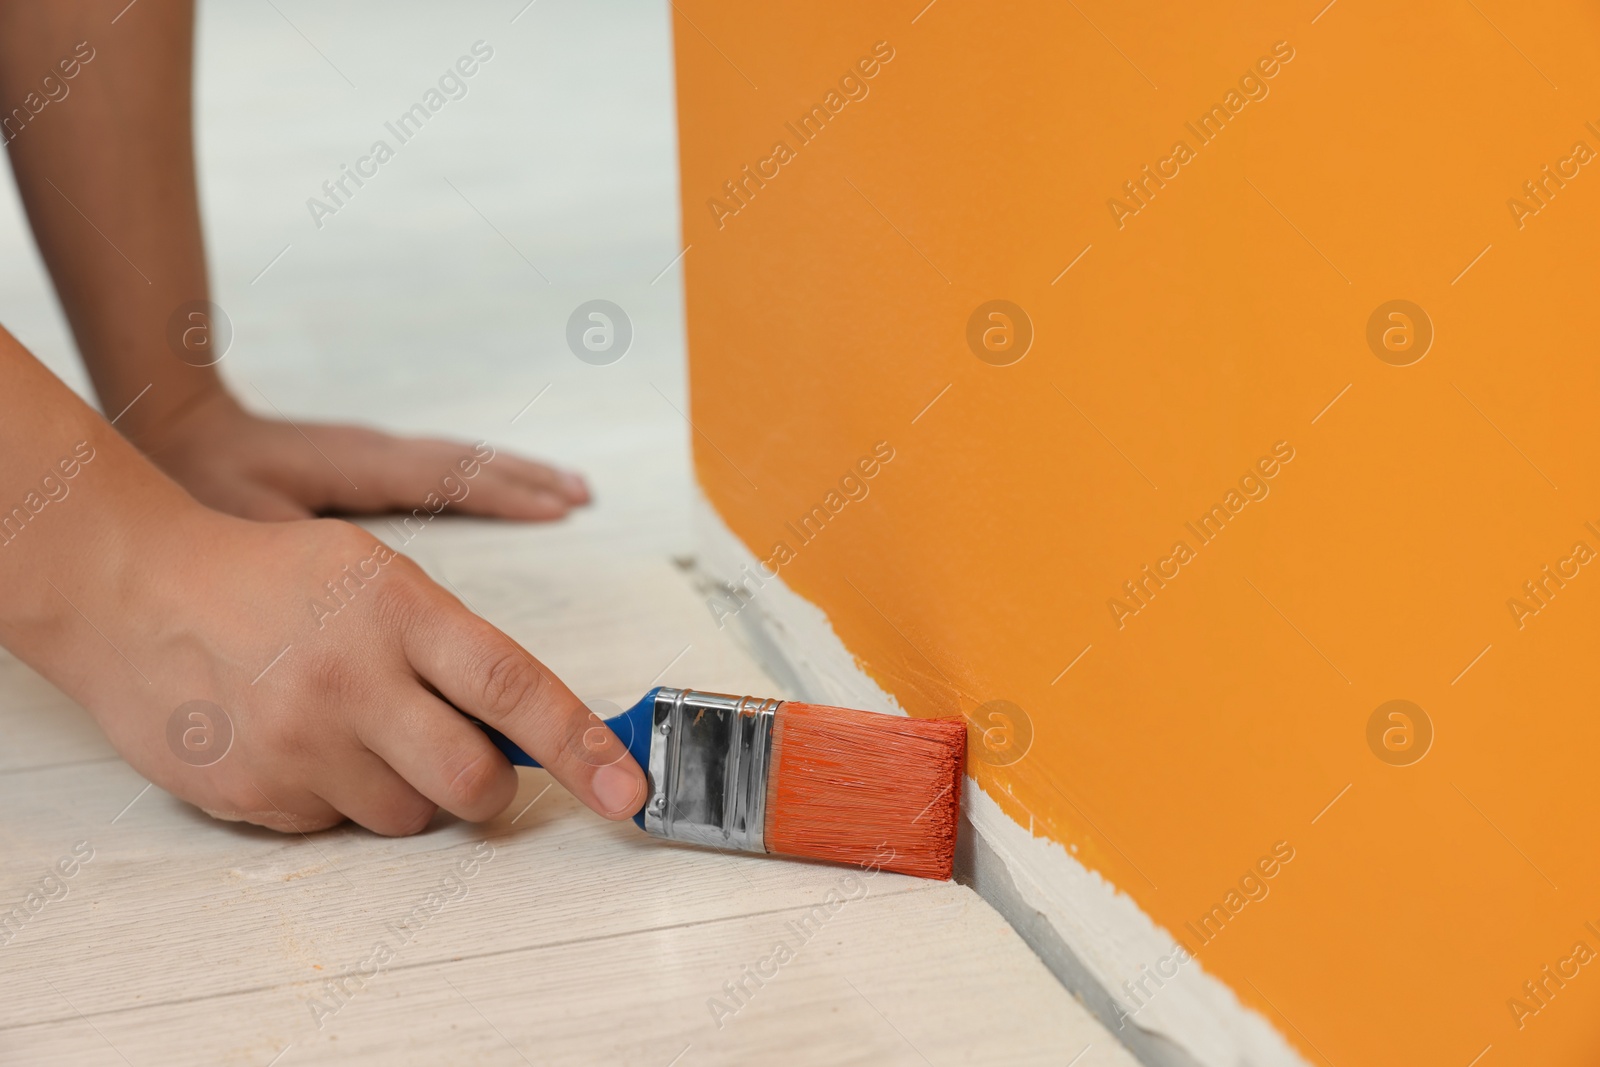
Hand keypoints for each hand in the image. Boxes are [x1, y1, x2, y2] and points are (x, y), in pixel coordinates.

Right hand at [35, 502, 645, 834]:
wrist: (134, 593)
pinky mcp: (253, 794)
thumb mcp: (377, 575)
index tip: (629, 788)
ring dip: (406, 788)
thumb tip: (530, 726)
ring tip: (352, 727)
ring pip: (408, 816)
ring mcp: (297, 744)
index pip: (514, 688)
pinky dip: (337, 795)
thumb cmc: (271, 577)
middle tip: (470, 760)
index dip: (583, 746)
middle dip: (490, 787)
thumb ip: (454, 646)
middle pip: (472, 781)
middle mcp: (351, 682)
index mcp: (398, 612)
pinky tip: (298, 740)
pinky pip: (336, 826)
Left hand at [141, 390, 590, 521]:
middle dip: (528, 480)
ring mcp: (374, 455)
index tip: (560, 507)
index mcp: (357, 467)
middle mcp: (377, 454)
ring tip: (568, 489)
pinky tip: (504, 492)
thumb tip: (367, 598)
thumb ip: (307, 561)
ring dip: (515, 475)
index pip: (448, 476)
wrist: (169, 430)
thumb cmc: (203, 486)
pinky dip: (484, 478)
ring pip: (460, 461)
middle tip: (582, 496)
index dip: (505, 493)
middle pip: (468, 462)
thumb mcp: (250, 527)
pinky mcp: (366, 464)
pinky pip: (442, 469)